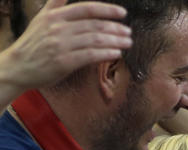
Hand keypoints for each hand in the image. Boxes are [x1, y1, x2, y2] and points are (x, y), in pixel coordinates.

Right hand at [0, 0, 131, 92]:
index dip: (107, 10)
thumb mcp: (42, 19)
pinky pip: (90, 55)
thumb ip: (57, 6)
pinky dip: (106, 53)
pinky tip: (117, 53)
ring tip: (127, 42)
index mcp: (54, 15)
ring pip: (95, 39)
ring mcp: (60, 44)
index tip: (122, 14)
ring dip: (115, 41)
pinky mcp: (64, 61)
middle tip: (128, 32)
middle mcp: (58, 27)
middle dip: (115, 28)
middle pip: (94, 25)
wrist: (19, 66)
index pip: (86, 9)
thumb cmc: (34, 44)